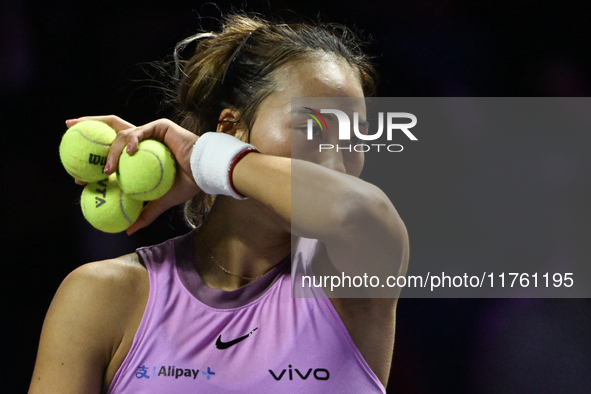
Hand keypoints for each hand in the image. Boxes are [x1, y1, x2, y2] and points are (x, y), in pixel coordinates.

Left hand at [65, 116, 199, 233]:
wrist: (205, 174)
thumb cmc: (188, 184)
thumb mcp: (162, 200)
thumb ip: (145, 212)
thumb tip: (128, 230)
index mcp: (141, 154)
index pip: (113, 150)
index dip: (94, 157)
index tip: (77, 171)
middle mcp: (143, 140)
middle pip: (110, 127)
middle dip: (87, 122)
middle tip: (68, 124)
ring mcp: (150, 131)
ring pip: (122, 134)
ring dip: (111, 152)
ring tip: (107, 170)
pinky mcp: (160, 126)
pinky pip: (140, 132)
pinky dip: (132, 141)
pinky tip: (129, 152)